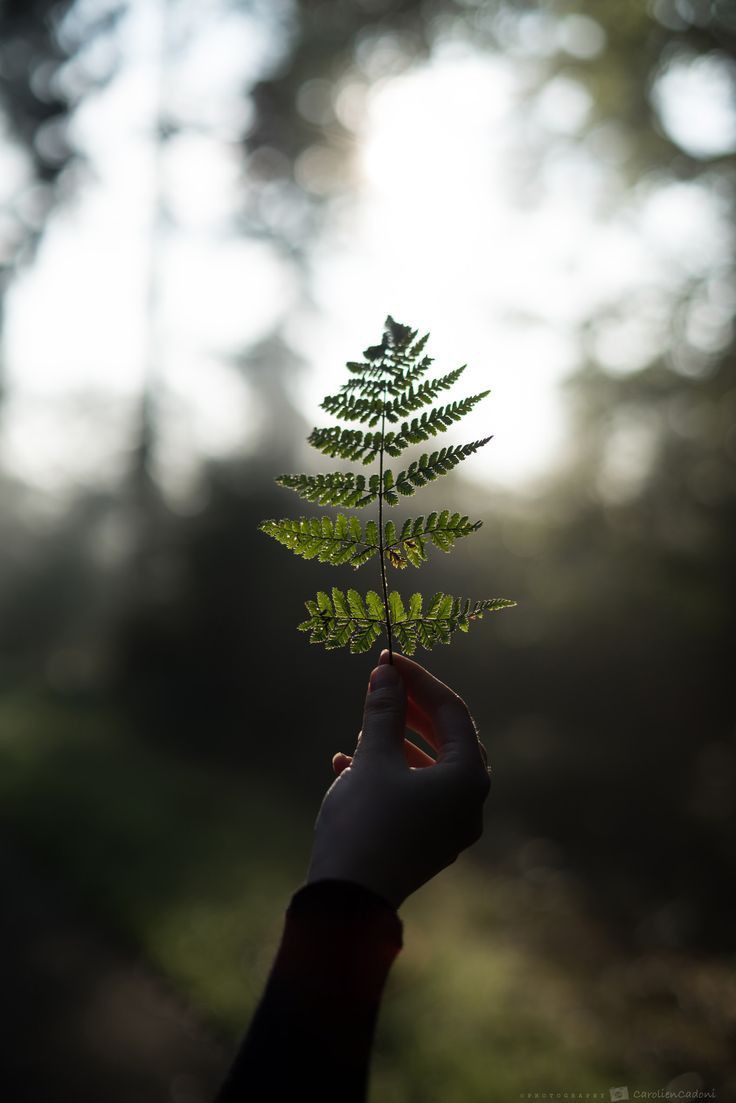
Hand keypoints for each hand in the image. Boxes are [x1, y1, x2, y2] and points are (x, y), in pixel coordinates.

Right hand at [306, 650, 490, 907]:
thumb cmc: (366, 823)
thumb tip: (387, 673)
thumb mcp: (374, 758)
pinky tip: (349, 765)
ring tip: (365, 726)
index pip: (452, 711)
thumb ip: (384, 710)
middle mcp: (470, 803)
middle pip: (447, 738)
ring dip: (398, 741)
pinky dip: (391, 773)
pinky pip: (417, 795)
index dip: (420, 680)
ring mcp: (452, 827)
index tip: (389, 660)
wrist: (348, 901)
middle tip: (383, 684)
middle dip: (412, 709)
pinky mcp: (429, 843)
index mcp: (468, 777)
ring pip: (430, 767)